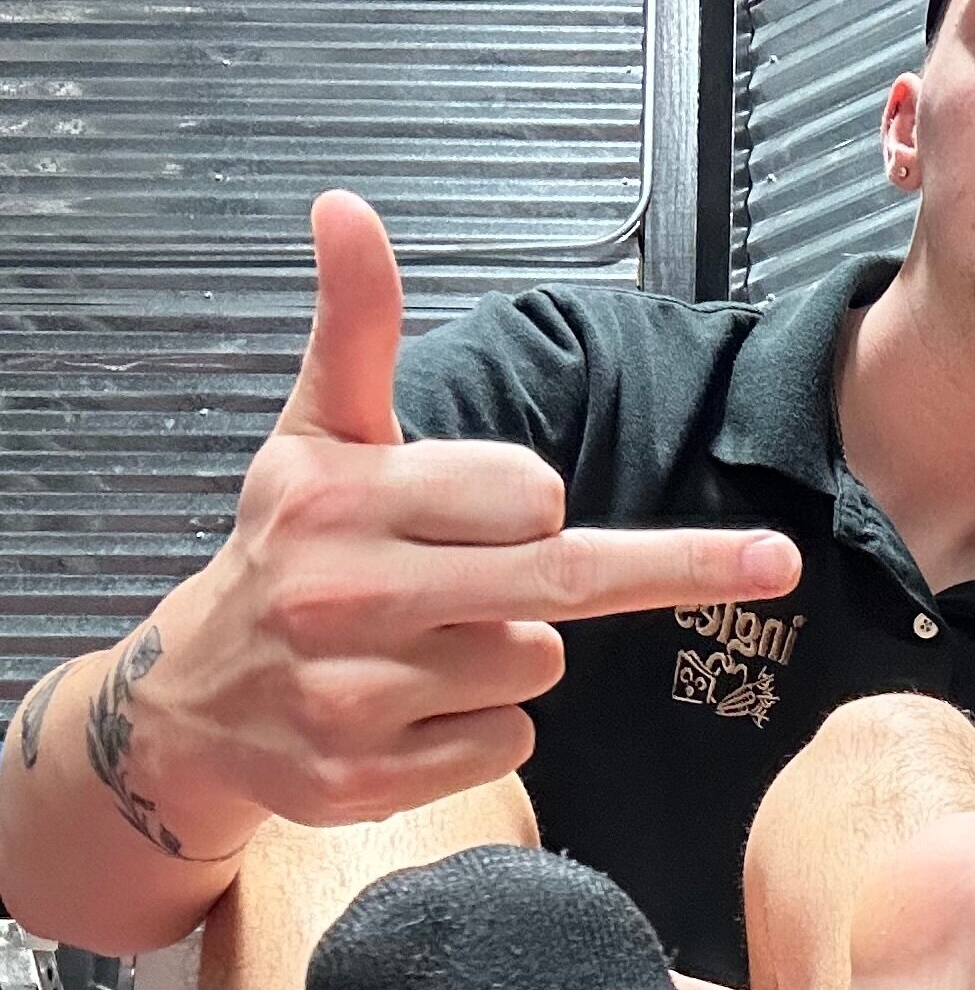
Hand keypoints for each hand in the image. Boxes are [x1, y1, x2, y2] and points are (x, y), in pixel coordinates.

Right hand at [136, 193, 800, 843]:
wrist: (194, 702)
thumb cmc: (287, 551)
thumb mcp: (316, 430)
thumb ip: (354, 324)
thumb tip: (345, 207)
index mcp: (339, 497)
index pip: (534, 495)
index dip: (534, 504)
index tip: (506, 510)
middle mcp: (342, 595)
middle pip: (561, 584)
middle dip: (659, 569)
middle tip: (764, 562)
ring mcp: (351, 697)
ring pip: (538, 665)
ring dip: (512, 655)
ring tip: (431, 645)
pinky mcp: (366, 782)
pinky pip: (509, 744)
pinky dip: (485, 730)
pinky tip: (417, 713)